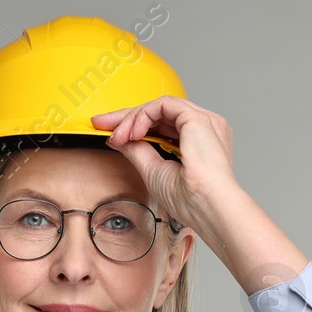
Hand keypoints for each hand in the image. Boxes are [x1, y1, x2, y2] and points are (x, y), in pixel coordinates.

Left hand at [93, 96, 308, 295]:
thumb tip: (120, 139)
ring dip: (133, 118)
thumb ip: (138, 151)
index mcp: (198, 142)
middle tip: (101, 123)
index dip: (134, 125)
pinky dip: (143, 115)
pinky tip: (133, 133)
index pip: (162, 124)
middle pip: (159, 112)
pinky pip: (163, 104)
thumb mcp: (154, 171)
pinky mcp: (198, 118)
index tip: (110, 132)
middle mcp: (204, 128)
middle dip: (127, 117)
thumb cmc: (191, 200)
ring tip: (118, 136)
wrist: (209, 207)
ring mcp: (203, 121)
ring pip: (159, 106)